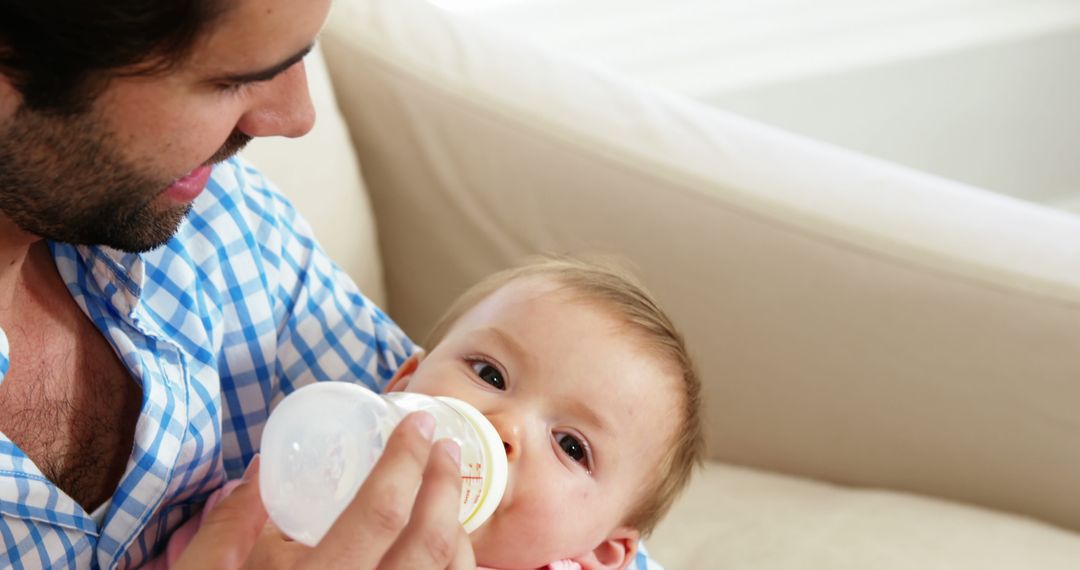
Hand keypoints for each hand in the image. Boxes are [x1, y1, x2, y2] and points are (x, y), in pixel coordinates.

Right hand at [173, 412, 475, 568]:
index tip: (417, 424)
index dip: (407, 460)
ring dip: (458, 527)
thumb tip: (262, 463)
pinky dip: (454, 565)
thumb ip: (233, 520)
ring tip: (445, 492)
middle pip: (431, 542)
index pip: (381, 513)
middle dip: (445, 484)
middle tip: (444, 445)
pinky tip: (444, 546)